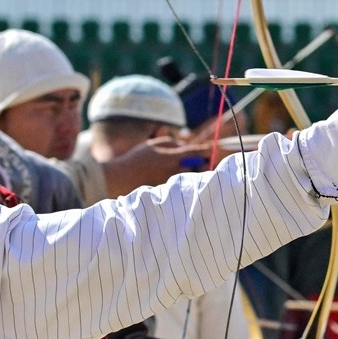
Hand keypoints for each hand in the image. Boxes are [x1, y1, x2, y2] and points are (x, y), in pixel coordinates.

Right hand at [104, 135, 227, 195]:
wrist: (120, 179)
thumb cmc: (136, 159)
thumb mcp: (154, 144)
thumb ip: (173, 143)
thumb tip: (187, 147)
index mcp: (175, 157)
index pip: (200, 152)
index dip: (211, 150)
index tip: (217, 149)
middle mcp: (177, 171)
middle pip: (203, 169)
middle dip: (207, 165)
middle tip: (209, 163)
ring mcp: (174, 184)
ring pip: (195, 180)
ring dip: (198, 176)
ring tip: (198, 175)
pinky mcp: (170, 194)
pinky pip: (184, 190)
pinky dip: (186, 186)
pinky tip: (183, 185)